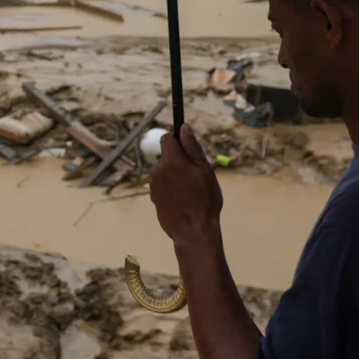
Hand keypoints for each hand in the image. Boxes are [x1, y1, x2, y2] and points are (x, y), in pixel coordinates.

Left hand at [148, 125, 223, 249]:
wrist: (193, 232)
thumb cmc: (204, 200)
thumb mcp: (204, 171)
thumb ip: (192, 148)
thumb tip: (184, 127)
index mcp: (171, 161)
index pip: (167, 138)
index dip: (179, 142)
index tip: (189, 153)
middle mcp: (158, 170)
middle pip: (167, 156)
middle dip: (178, 161)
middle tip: (195, 177)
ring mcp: (154, 185)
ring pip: (164, 172)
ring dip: (174, 176)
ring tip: (190, 192)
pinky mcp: (153, 198)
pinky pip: (162, 186)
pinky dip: (170, 189)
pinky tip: (182, 201)